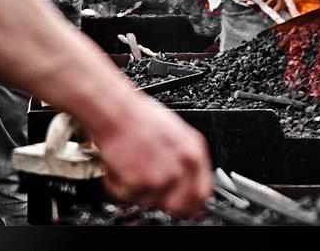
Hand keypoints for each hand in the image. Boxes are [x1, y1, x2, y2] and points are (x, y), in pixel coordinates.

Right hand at [93, 94, 212, 218]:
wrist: (116, 112)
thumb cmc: (140, 117)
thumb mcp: (176, 133)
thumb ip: (185, 159)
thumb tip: (187, 181)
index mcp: (194, 151)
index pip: (202, 193)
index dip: (192, 205)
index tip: (185, 208)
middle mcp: (183, 165)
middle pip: (180, 206)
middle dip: (163, 204)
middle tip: (149, 191)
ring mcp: (163, 176)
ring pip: (149, 203)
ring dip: (136, 192)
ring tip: (130, 167)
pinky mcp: (140, 183)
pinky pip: (127, 198)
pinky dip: (117, 187)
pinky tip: (119, 167)